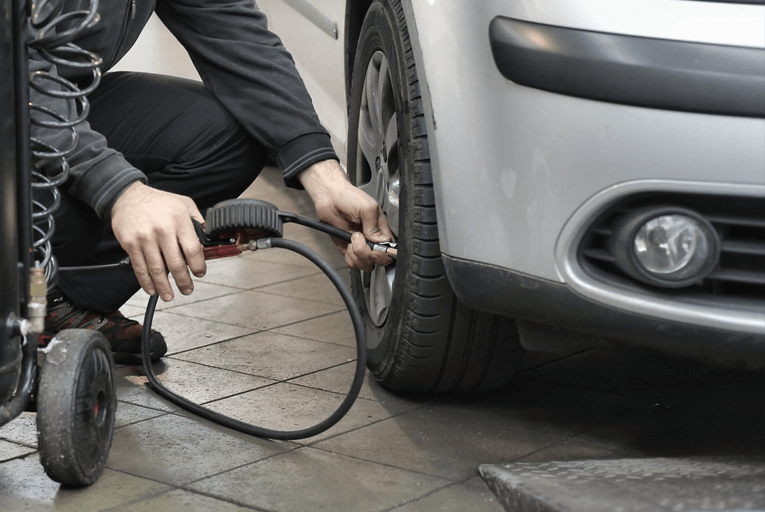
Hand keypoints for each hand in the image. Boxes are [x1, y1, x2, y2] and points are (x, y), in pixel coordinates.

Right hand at [111, 182, 205, 300]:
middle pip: (176, 264)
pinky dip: (146, 282)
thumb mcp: (185, 204)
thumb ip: (198, 222)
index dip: (198, 266)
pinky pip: (140, 267)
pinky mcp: (130, 243)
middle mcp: (162, 229)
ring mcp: (145, 238)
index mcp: (179, 220)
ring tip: (169, 295)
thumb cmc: (159, 202)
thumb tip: (209, 240)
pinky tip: (152, 289)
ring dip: (164, 286)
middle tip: (187, 289)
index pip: (193, 250)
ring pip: (157, 269)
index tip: (200, 273)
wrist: (127, 196)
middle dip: (183, 281)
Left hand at [298, 160, 394, 271]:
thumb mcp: (368, 207)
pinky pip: (352, 264)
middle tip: (359, 239)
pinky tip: (347, 244)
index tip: (375, 248)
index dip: (384, 253)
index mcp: (382, 230)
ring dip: (357, 254)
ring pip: (365, 265)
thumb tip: (380, 241)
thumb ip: (374, 226)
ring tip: (352, 239)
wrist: (330, 197)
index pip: (390, 250)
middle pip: (378, 261)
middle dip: (367, 254)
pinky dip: (349, 258)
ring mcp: (360, 246)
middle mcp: (372, 240)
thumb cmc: (349, 197)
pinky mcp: (348, 250)